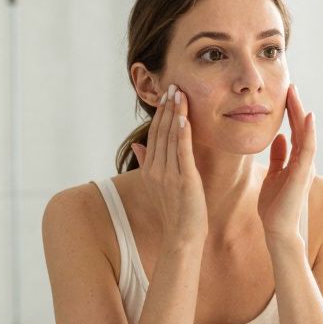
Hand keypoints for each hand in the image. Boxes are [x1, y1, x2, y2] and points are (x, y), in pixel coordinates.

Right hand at [133, 85, 206, 248]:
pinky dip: (183, 133)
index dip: (160, 114)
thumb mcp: (158, 186)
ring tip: (179, 93)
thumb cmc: (175, 214)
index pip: (154, 135)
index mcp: (150, 170)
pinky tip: (184, 116)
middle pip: (161, 132)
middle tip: (173, 85)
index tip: (166, 95)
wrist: (182, 238)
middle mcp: (156, 170)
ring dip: (175, 114)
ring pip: (171, 138)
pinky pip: (182, 152)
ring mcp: (168, 175)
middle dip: (167, 108)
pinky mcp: (184, 180)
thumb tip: (137, 144)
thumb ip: (147, 164)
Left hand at [258, 85, 315, 248]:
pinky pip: (308, 149)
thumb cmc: (275, 207)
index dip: (291, 113)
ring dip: (301, 113)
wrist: (278, 230)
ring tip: (295, 94)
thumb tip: (280, 138)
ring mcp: (305, 167)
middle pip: (301, 129)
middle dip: (296, 107)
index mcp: (296, 162)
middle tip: (291, 86)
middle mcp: (304, 162)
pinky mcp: (302, 174)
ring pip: (305, 134)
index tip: (286, 95)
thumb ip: (278, 157)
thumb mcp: (274, 176)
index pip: (295, 131)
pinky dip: (308, 132)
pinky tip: (307, 117)